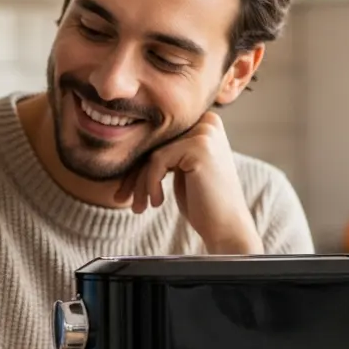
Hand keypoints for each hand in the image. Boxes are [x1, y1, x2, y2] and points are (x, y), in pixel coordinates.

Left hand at [117, 112, 260, 253]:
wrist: (226, 226)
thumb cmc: (202, 201)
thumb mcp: (180, 169)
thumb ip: (163, 150)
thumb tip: (124, 144)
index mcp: (204, 123)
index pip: (159, 139)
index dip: (138, 164)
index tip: (125, 189)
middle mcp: (207, 122)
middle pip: (155, 144)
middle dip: (134, 174)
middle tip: (121, 198)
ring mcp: (205, 132)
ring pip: (153, 153)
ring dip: (140, 183)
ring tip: (139, 207)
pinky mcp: (199, 146)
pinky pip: (157, 161)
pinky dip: (151, 184)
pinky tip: (158, 202)